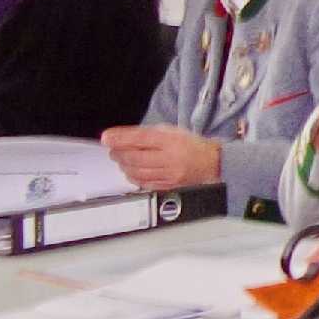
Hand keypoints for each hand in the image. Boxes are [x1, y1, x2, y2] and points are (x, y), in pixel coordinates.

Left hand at [99, 125, 221, 188]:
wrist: (212, 163)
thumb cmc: (191, 145)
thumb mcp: (171, 131)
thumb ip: (146, 134)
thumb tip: (120, 137)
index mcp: (172, 140)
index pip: (141, 138)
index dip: (120, 138)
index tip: (106, 138)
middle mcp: (171, 158)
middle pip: (135, 157)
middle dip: (119, 153)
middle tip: (113, 150)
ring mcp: (170, 174)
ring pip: (137, 172)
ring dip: (124, 166)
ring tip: (122, 160)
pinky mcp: (169, 186)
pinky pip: (145, 184)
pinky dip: (134, 177)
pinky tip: (132, 172)